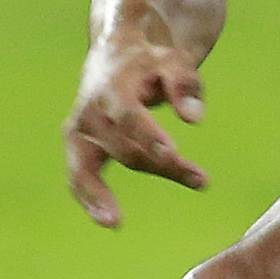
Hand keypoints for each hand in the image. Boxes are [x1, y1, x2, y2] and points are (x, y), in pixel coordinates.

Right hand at [63, 38, 210, 227]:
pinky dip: (89, 199)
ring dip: (102, 196)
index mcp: (112, 88)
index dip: (148, 136)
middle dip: (163, 167)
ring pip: (91, 168)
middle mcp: (89, 112)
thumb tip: (194, 119)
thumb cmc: (150, 62)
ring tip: (114, 221)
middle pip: (124, 149)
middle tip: (201, 180)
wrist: (114, 57)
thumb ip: (184, 86)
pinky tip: (109, 220)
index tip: (171, 154)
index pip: (129, 116)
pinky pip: (78, 177)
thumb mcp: (173, 62)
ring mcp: (79, 131)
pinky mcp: (79, 148)